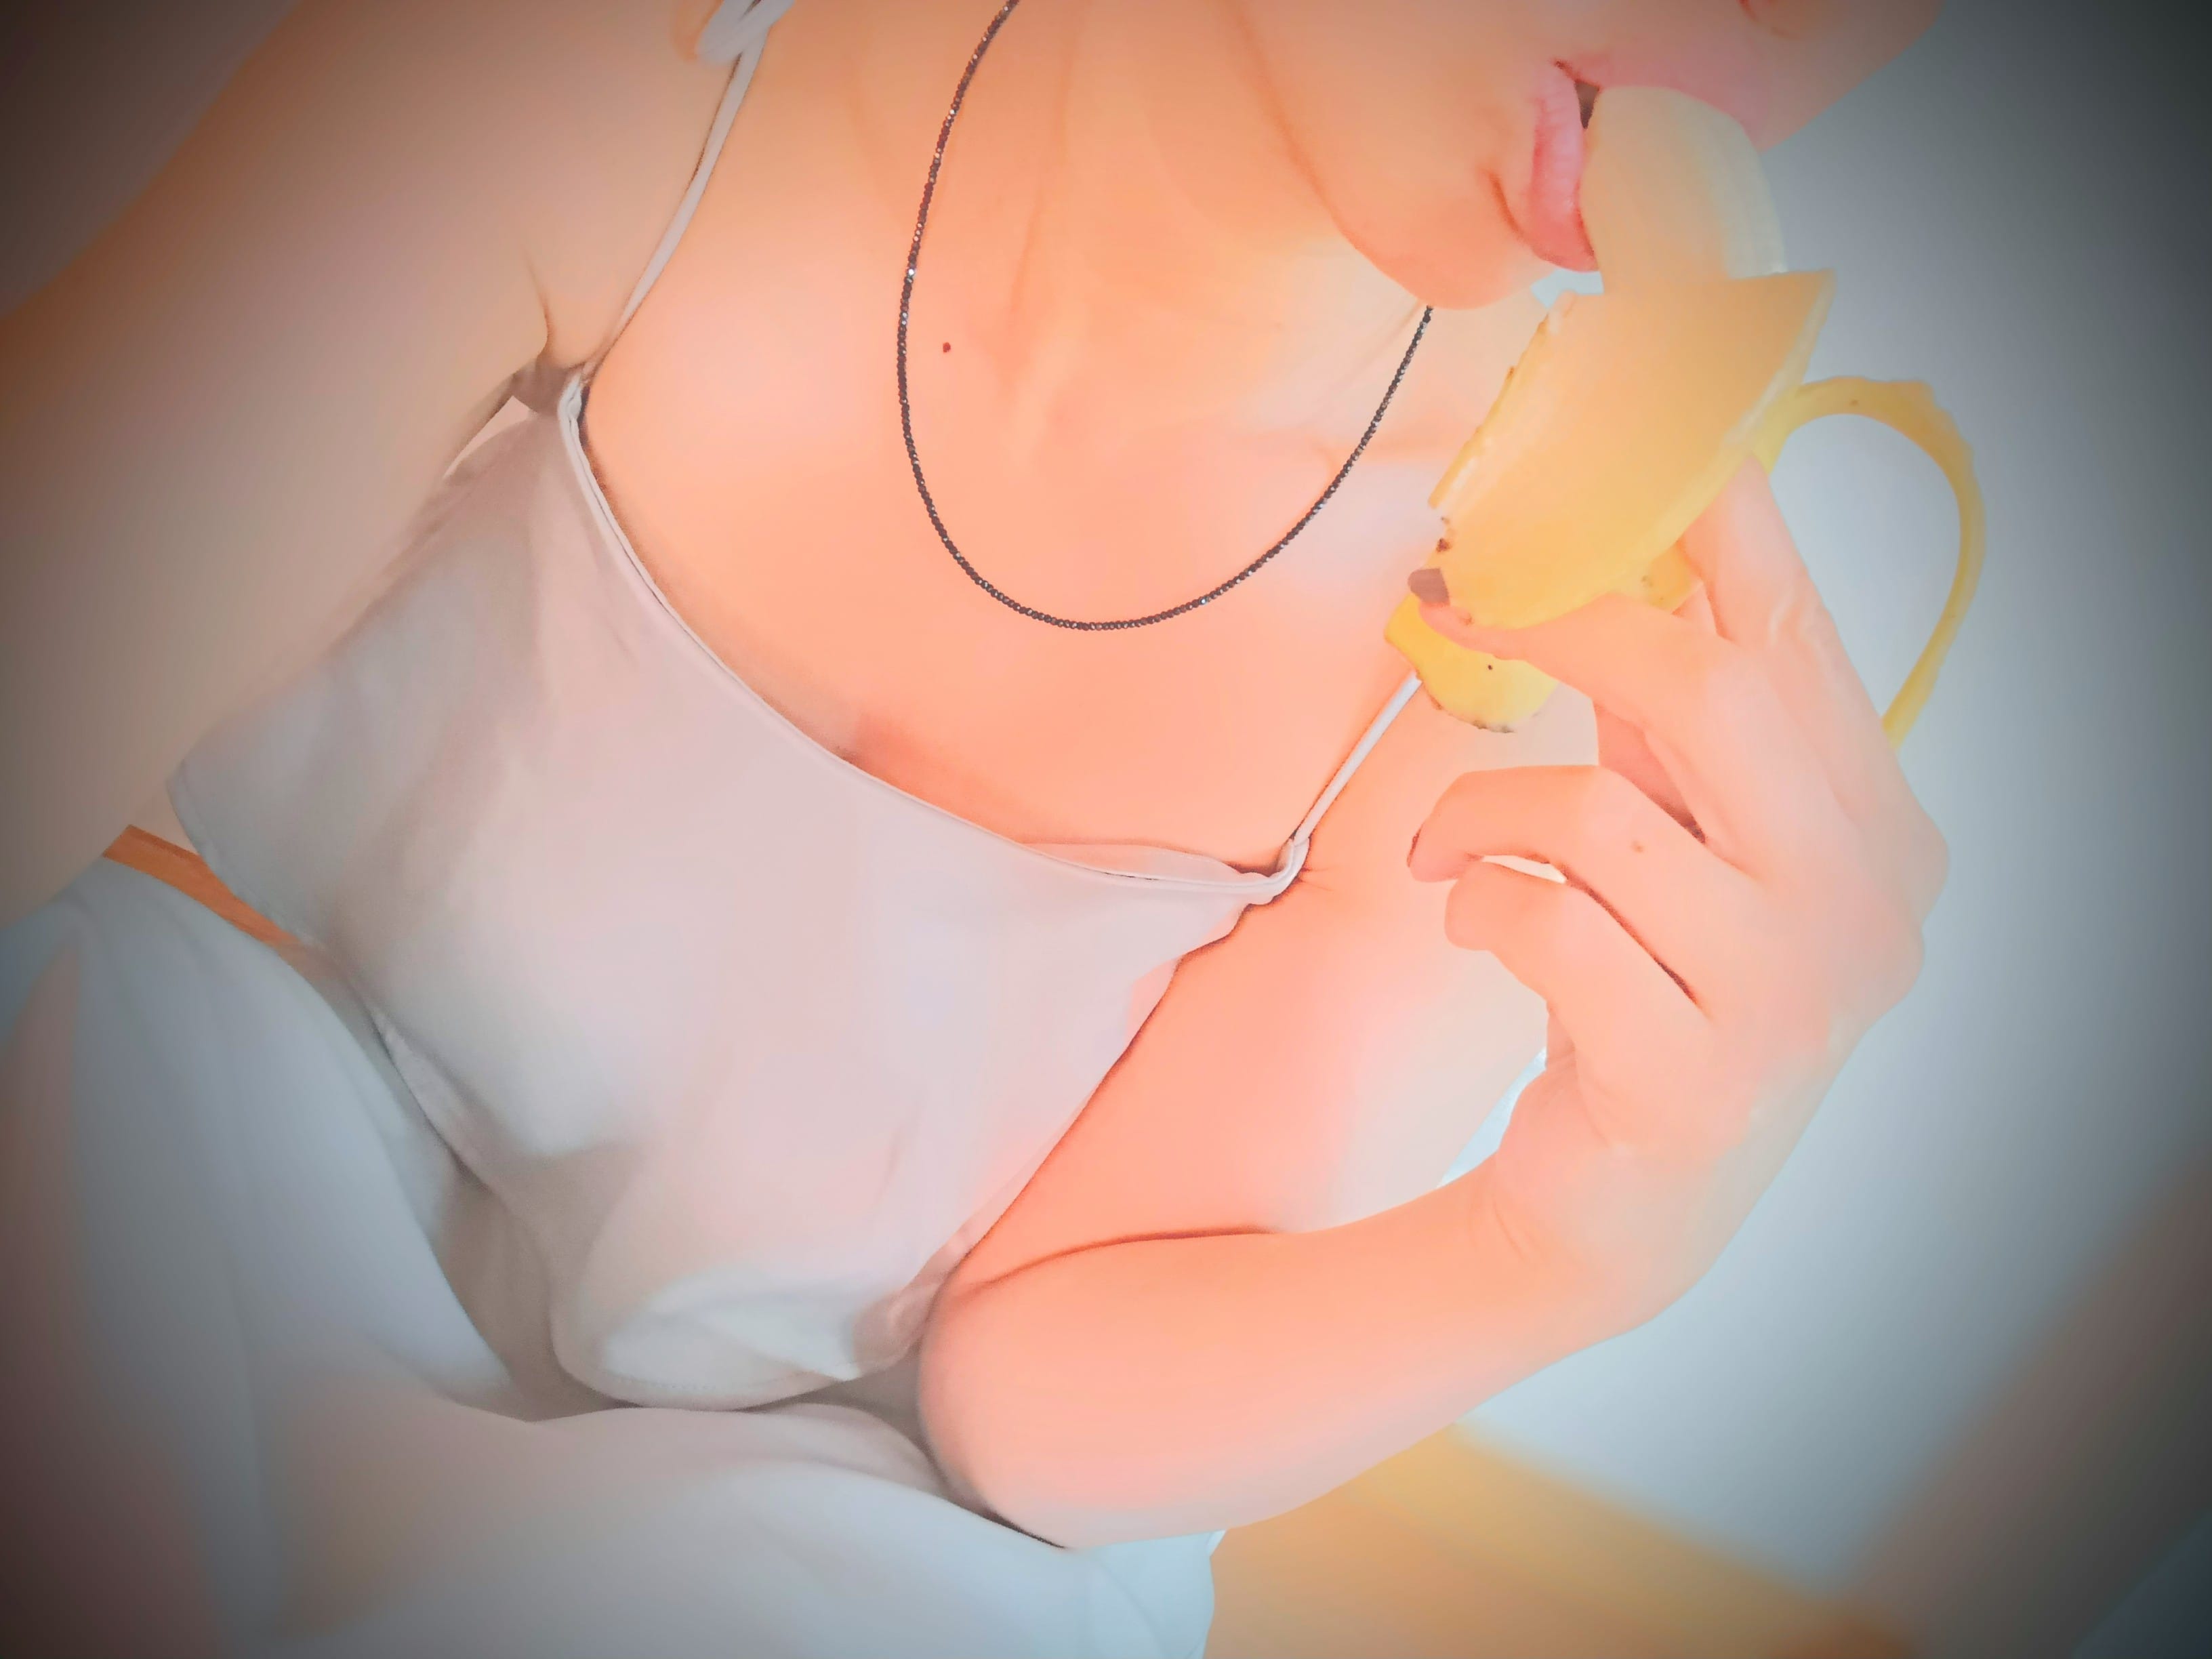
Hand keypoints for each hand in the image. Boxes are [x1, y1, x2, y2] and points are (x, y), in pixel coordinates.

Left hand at [1407, 462, 1947, 1327]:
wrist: (1616, 1206)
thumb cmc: (1639, 982)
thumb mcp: (1669, 829)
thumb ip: (1664, 706)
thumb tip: (1600, 525)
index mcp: (1873, 822)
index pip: (1793, 626)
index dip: (1712, 501)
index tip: (1637, 374)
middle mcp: (1867, 905)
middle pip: (1710, 693)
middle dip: (1565, 623)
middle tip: (1458, 595)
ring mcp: (1795, 1003)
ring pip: (1604, 817)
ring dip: (1487, 812)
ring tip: (1448, 843)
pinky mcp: (1698, 1080)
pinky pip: (1548, 927)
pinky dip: (1481, 906)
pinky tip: (1482, 928)